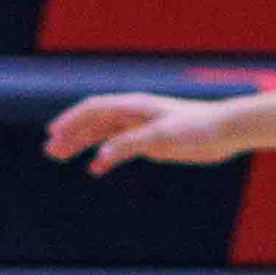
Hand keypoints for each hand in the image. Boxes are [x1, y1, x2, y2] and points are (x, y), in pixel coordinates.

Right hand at [42, 90, 245, 170]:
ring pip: (103, 134)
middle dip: (71, 134)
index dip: (72, 120)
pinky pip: (121, 148)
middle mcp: (134, 114)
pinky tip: (96, 169)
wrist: (226, 131)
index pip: (94, 109)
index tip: (53, 133)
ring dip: (82, 144)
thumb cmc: (198, 127)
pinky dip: (106, 157)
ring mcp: (141, 127)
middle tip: (50, 150)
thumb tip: (101, 154)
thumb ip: (131, 143)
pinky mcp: (151, 142)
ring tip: (61, 156)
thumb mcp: (163, 136)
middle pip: (94, 122)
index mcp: (134, 106)